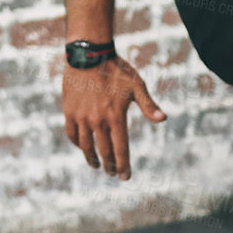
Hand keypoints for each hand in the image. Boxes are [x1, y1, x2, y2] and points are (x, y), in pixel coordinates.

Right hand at [63, 55, 165, 178]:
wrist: (87, 55)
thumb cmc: (115, 69)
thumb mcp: (136, 85)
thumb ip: (148, 105)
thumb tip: (163, 119)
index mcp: (115, 117)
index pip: (120, 149)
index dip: (123, 166)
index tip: (124, 177)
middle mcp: (98, 120)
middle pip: (103, 151)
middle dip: (109, 165)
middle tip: (111, 173)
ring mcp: (82, 116)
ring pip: (85, 145)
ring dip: (91, 158)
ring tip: (95, 165)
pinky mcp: (69, 110)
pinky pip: (72, 133)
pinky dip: (77, 143)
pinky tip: (81, 146)